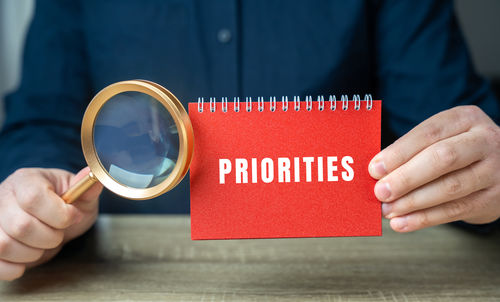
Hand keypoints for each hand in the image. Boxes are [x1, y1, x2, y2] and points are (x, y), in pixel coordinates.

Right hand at [0, 167, 101, 280]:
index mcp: (26, 180)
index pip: (33, 198)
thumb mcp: (81, 194)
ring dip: (33, 253)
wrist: (51, 217)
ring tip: (43, 244)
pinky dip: (15, 267)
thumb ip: (86, 189)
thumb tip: (93, 179)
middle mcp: (3, 197)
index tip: (73, 217)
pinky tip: (27, 258)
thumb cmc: (66, 203)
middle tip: (59, 232)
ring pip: (4, 246)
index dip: (59, 214)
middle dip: (50, 237)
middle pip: (21, 226)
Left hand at [369, 106, 499, 231]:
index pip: (429, 133)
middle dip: (406, 177)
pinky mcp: (493, 199)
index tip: (375, 168)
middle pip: (442, 158)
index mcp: (464, 119)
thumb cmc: (458, 148)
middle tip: (380, 191)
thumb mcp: (441, 136)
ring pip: (450, 187)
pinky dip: (424, 219)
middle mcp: (483, 141)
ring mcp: (493, 171)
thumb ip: (412, 149)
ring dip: (412, 202)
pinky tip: (403, 222)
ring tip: (387, 210)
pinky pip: (455, 211)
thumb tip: (377, 171)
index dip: (399, 152)